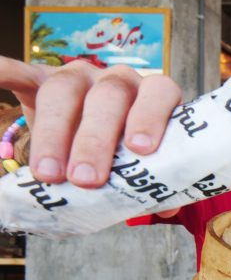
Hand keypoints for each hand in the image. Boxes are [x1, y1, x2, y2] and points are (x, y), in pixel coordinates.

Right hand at [0, 57, 181, 190]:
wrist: (99, 135)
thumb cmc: (130, 155)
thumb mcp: (146, 166)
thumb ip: (157, 182)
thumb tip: (165, 208)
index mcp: (152, 94)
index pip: (158, 93)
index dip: (151, 117)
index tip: (142, 150)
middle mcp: (118, 79)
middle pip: (108, 97)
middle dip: (96, 140)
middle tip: (85, 179)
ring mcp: (78, 76)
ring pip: (64, 91)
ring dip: (54, 133)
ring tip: (49, 175)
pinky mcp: (39, 79)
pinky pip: (18, 71)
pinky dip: (2, 72)